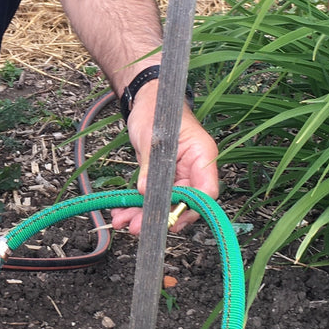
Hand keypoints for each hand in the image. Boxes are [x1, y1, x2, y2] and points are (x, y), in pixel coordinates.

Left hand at [111, 85, 219, 236]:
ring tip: (124, 223)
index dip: (190, 209)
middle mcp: (193, 169)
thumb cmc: (157, 109)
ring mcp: (178, 175)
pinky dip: (137, 206)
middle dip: (160, 217)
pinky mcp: (163, 178)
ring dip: (144, 215)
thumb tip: (146, 192)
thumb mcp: (152, 137)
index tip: (170, 220)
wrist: (146, 100)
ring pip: (165, 204)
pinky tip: (122, 212)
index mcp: (202, 155)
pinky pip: (153, 197)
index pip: (206, 191)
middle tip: (138, 227)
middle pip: (183, 203)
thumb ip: (151, 166)